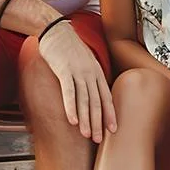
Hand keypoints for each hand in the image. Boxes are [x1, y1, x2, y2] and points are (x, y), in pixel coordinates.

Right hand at [37, 22, 116, 141]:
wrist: (56, 30)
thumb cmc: (68, 47)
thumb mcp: (85, 62)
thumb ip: (89, 77)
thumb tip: (91, 93)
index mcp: (97, 72)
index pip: (106, 97)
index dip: (110, 114)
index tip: (113, 130)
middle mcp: (91, 73)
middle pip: (97, 102)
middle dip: (99, 123)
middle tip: (100, 140)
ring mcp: (78, 72)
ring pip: (85, 100)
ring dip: (87, 119)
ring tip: (88, 135)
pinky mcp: (64, 70)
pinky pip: (69, 92)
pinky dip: (71, 108)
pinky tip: (73, 121)